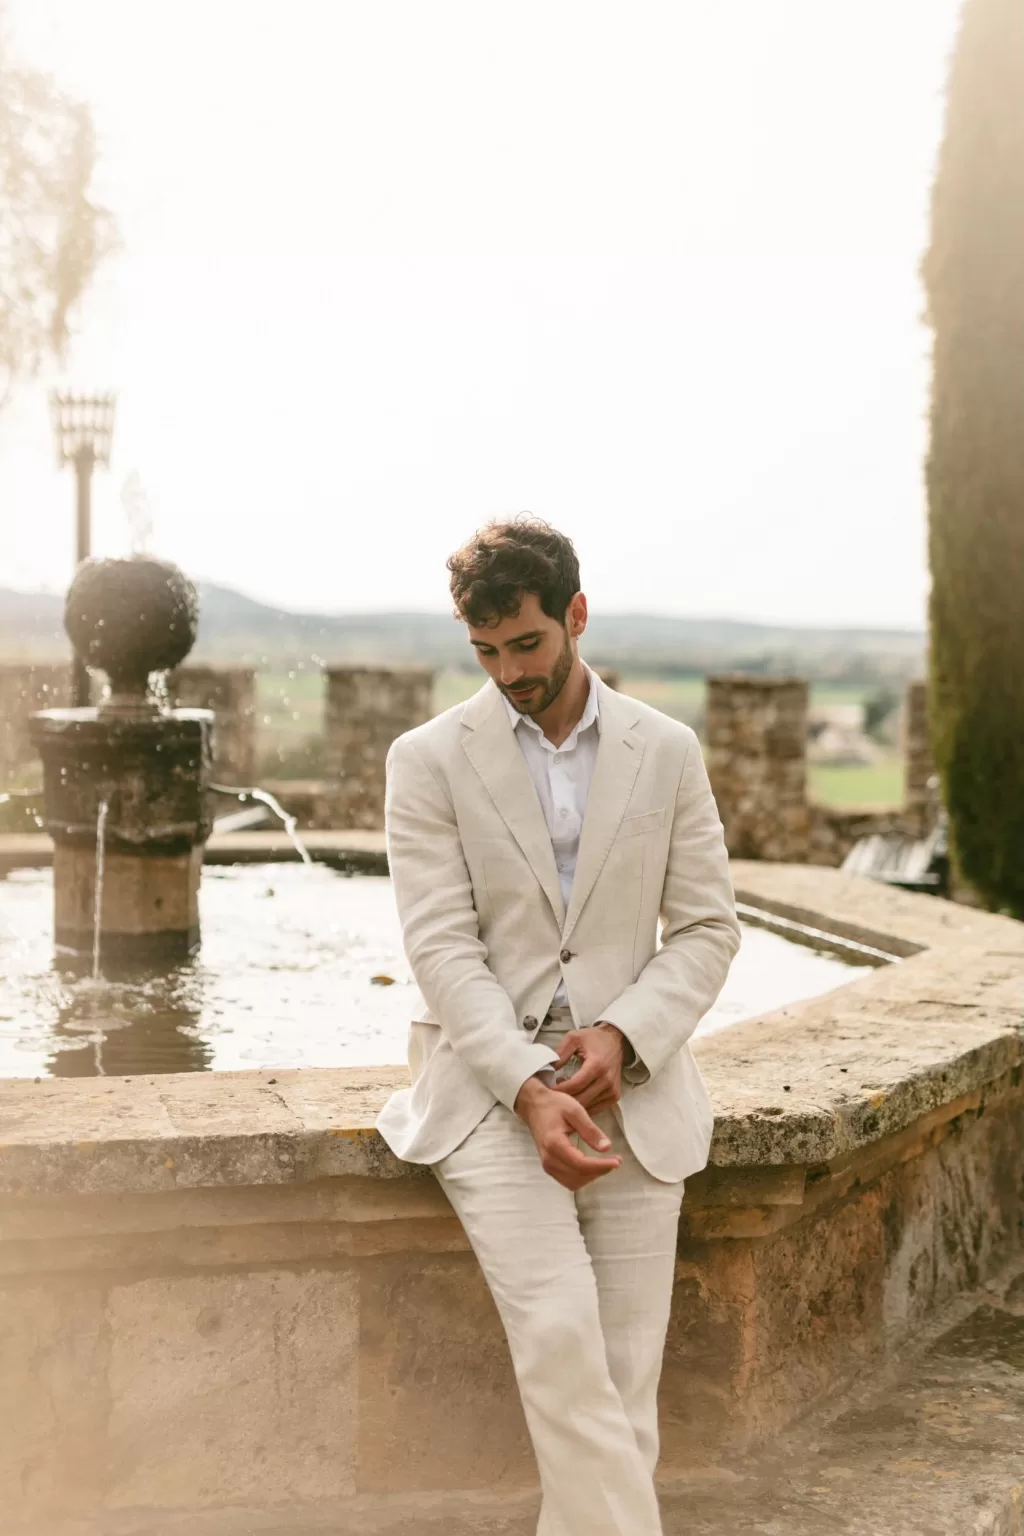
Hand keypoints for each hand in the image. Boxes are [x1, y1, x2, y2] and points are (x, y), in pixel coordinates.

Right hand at [513, 1075, 621, 1190]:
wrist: (533, 1105)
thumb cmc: (554, 1105)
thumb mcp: (575, 1111)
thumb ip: (590, 1130)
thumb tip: (607, 1148)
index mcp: (554, 1144)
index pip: (581, 1164)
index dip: (601, 1166)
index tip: (618, 1161)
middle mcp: (549, 1159)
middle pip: (578, 1176)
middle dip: (600, 1171)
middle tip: (616, 1160)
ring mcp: (547, 1165)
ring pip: (573, 1182)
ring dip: (592, 1176)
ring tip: (606, 1163)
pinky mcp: (549, 1167)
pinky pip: (568, 1180)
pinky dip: (583, 1177)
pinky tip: (593, 1166)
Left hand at [552, 1024, 624, 1112]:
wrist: (616, 1040)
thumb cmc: (595, 1039)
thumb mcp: (574, 1038)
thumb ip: (560, 1053)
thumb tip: (549, 1069)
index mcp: (597, 1065)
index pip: (575, 1085)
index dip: (559, 1090)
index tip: (547, 1089)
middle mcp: (607, 1080)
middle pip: (581, 1099)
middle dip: (564, 1099)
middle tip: (553, 1094)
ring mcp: (612, 1090)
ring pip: (588, 1106)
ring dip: (574, 1104)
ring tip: (564, 1092)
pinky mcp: (614, 1096)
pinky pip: (596, 1109)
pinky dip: (584, 1106)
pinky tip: (576, 1095)